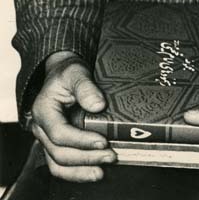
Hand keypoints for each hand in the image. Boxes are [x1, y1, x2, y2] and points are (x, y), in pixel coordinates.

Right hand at [30, 51, 115, 181]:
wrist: (62, 74)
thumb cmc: (67, 73)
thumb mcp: (76, 72)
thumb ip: (86, 87)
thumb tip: (99, 105)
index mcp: (43, 111)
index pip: (59, 133)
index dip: (81, 141)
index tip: (103, 141)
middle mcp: (41, 128)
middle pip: (59, 153)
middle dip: (86, 158)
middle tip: (110, 156)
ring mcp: (47, 139)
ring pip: (58, 165)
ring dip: (80, 171)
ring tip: (102, 171)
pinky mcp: (56, 145)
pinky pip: (61, 165)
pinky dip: (76, 172)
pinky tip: (94, 172)